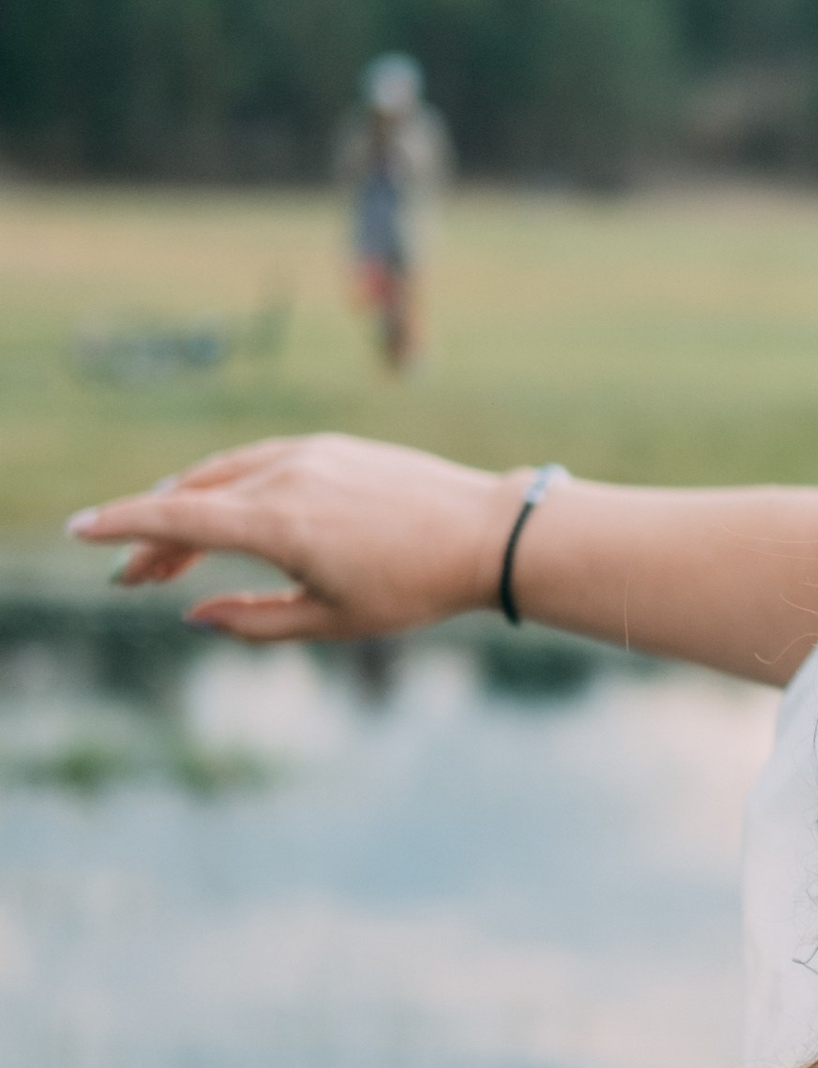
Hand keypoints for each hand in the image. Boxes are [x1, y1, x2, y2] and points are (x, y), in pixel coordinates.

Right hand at [65, 435, 522, 642]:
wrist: (489, 533)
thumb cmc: (415, 586)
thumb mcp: (331, 621)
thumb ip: (254, 621)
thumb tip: (194, 614)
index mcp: (280, 523)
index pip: (177, 518)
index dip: (121, 526)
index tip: (78, 532)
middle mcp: (286, 476)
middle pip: (192, 498)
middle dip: (154, 535)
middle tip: (133, 576)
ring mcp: (310, 453)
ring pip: (223, 475)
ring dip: (189, 510)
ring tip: (172, 555)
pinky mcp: (332, 446)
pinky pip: (258, 462)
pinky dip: (227, 488)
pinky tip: (224, 515)